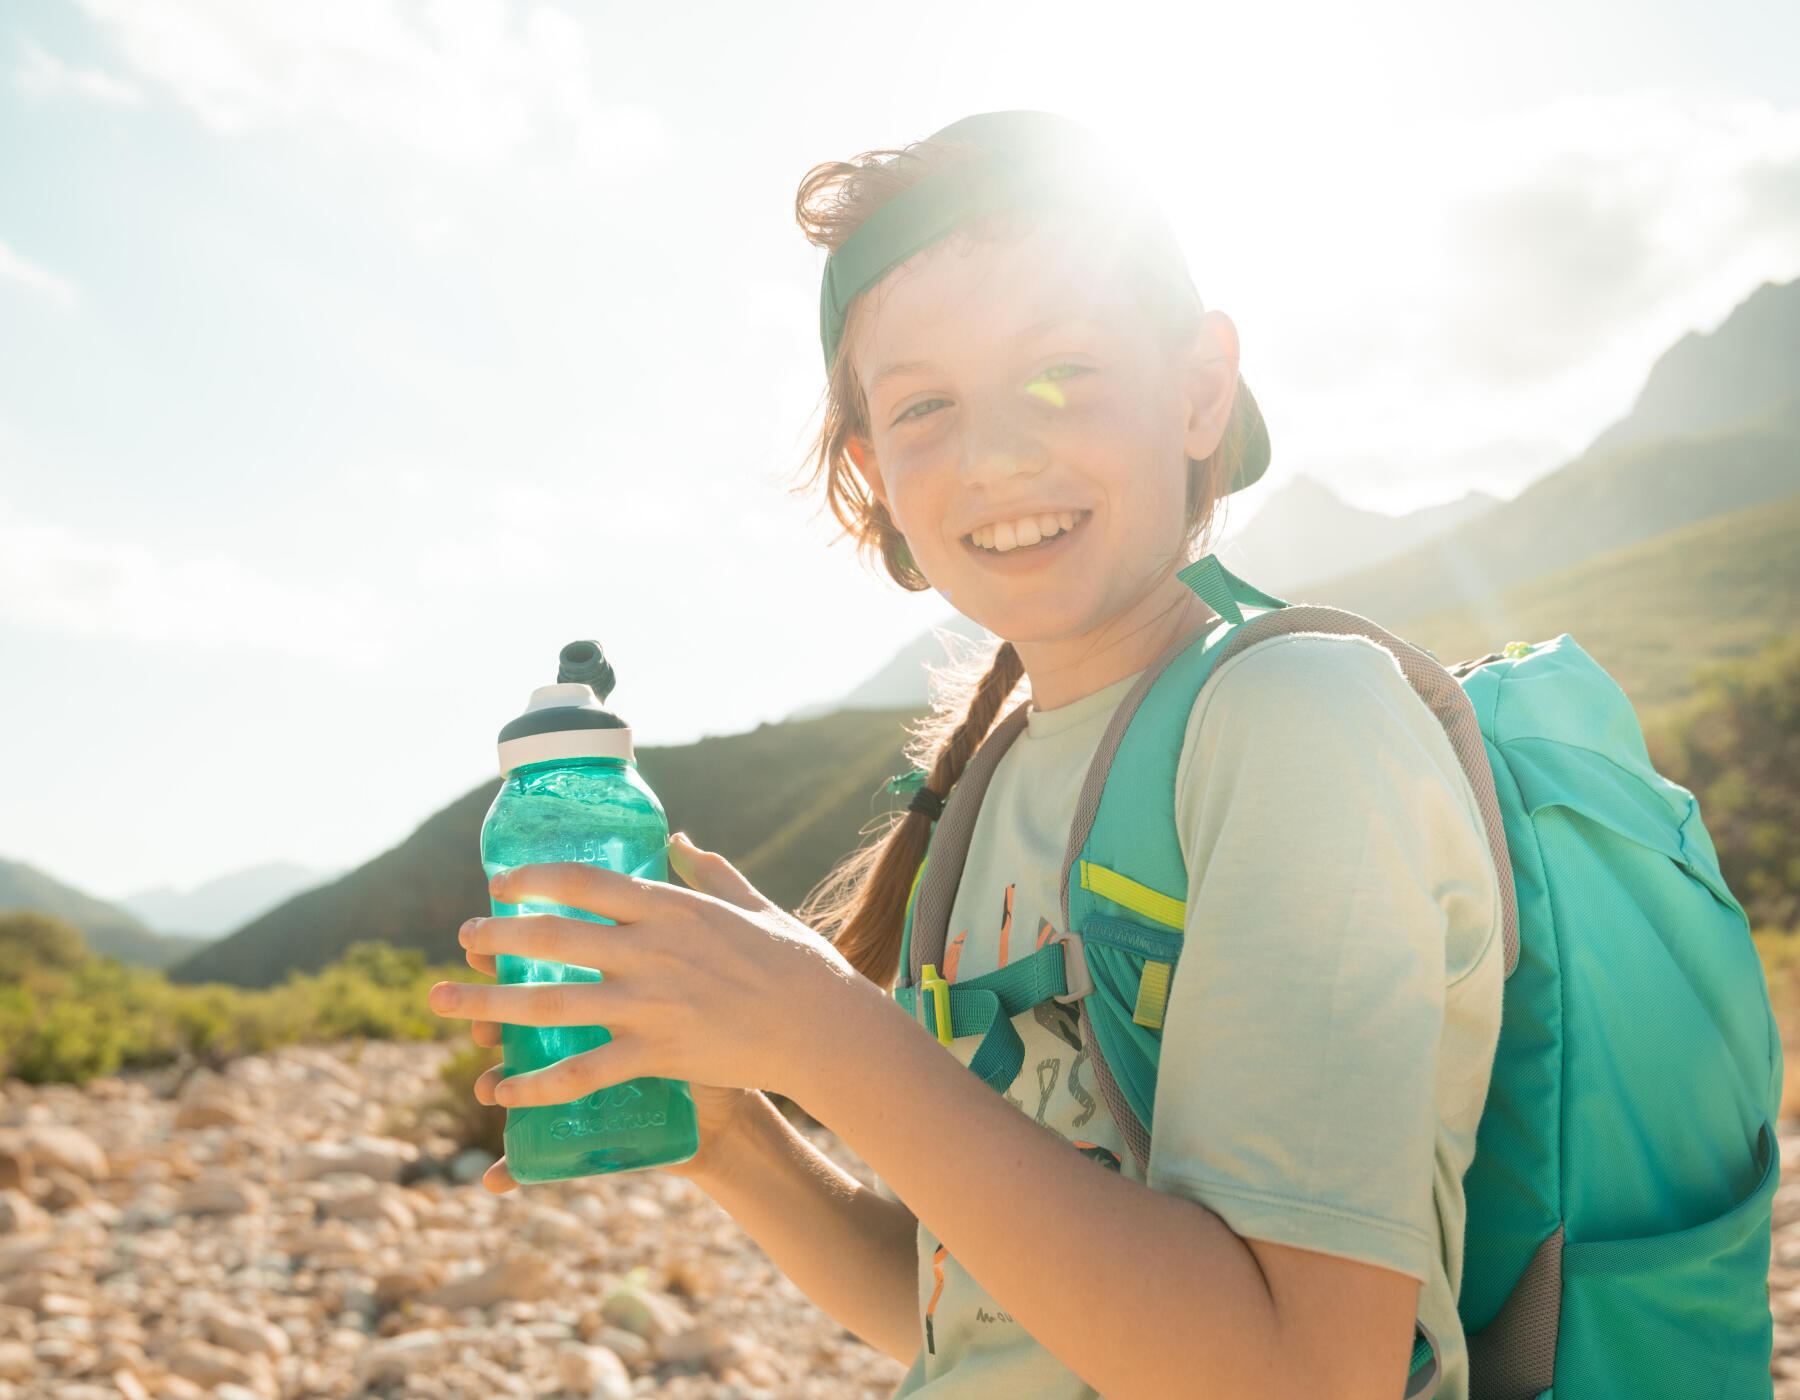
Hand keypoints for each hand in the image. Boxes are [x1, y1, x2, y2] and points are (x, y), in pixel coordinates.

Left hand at [431, 833, 862, 1189]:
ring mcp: (650, 1005)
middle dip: (497, 937)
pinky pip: (584, 1072)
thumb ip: (710, 870)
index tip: (503, 883)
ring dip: (490, 1004)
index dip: (533, 879)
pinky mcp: (657, 1054)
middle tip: (465, 938)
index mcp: (670, 907)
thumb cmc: (796, 961)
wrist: (824, 1027)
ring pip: (552, 1005)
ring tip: (442, 1003)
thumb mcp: (752, 902)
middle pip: (552, 938)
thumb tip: (679, 838)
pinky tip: (503, 1091)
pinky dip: (538, 1083)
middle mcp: (651, 951)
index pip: (584, 881)